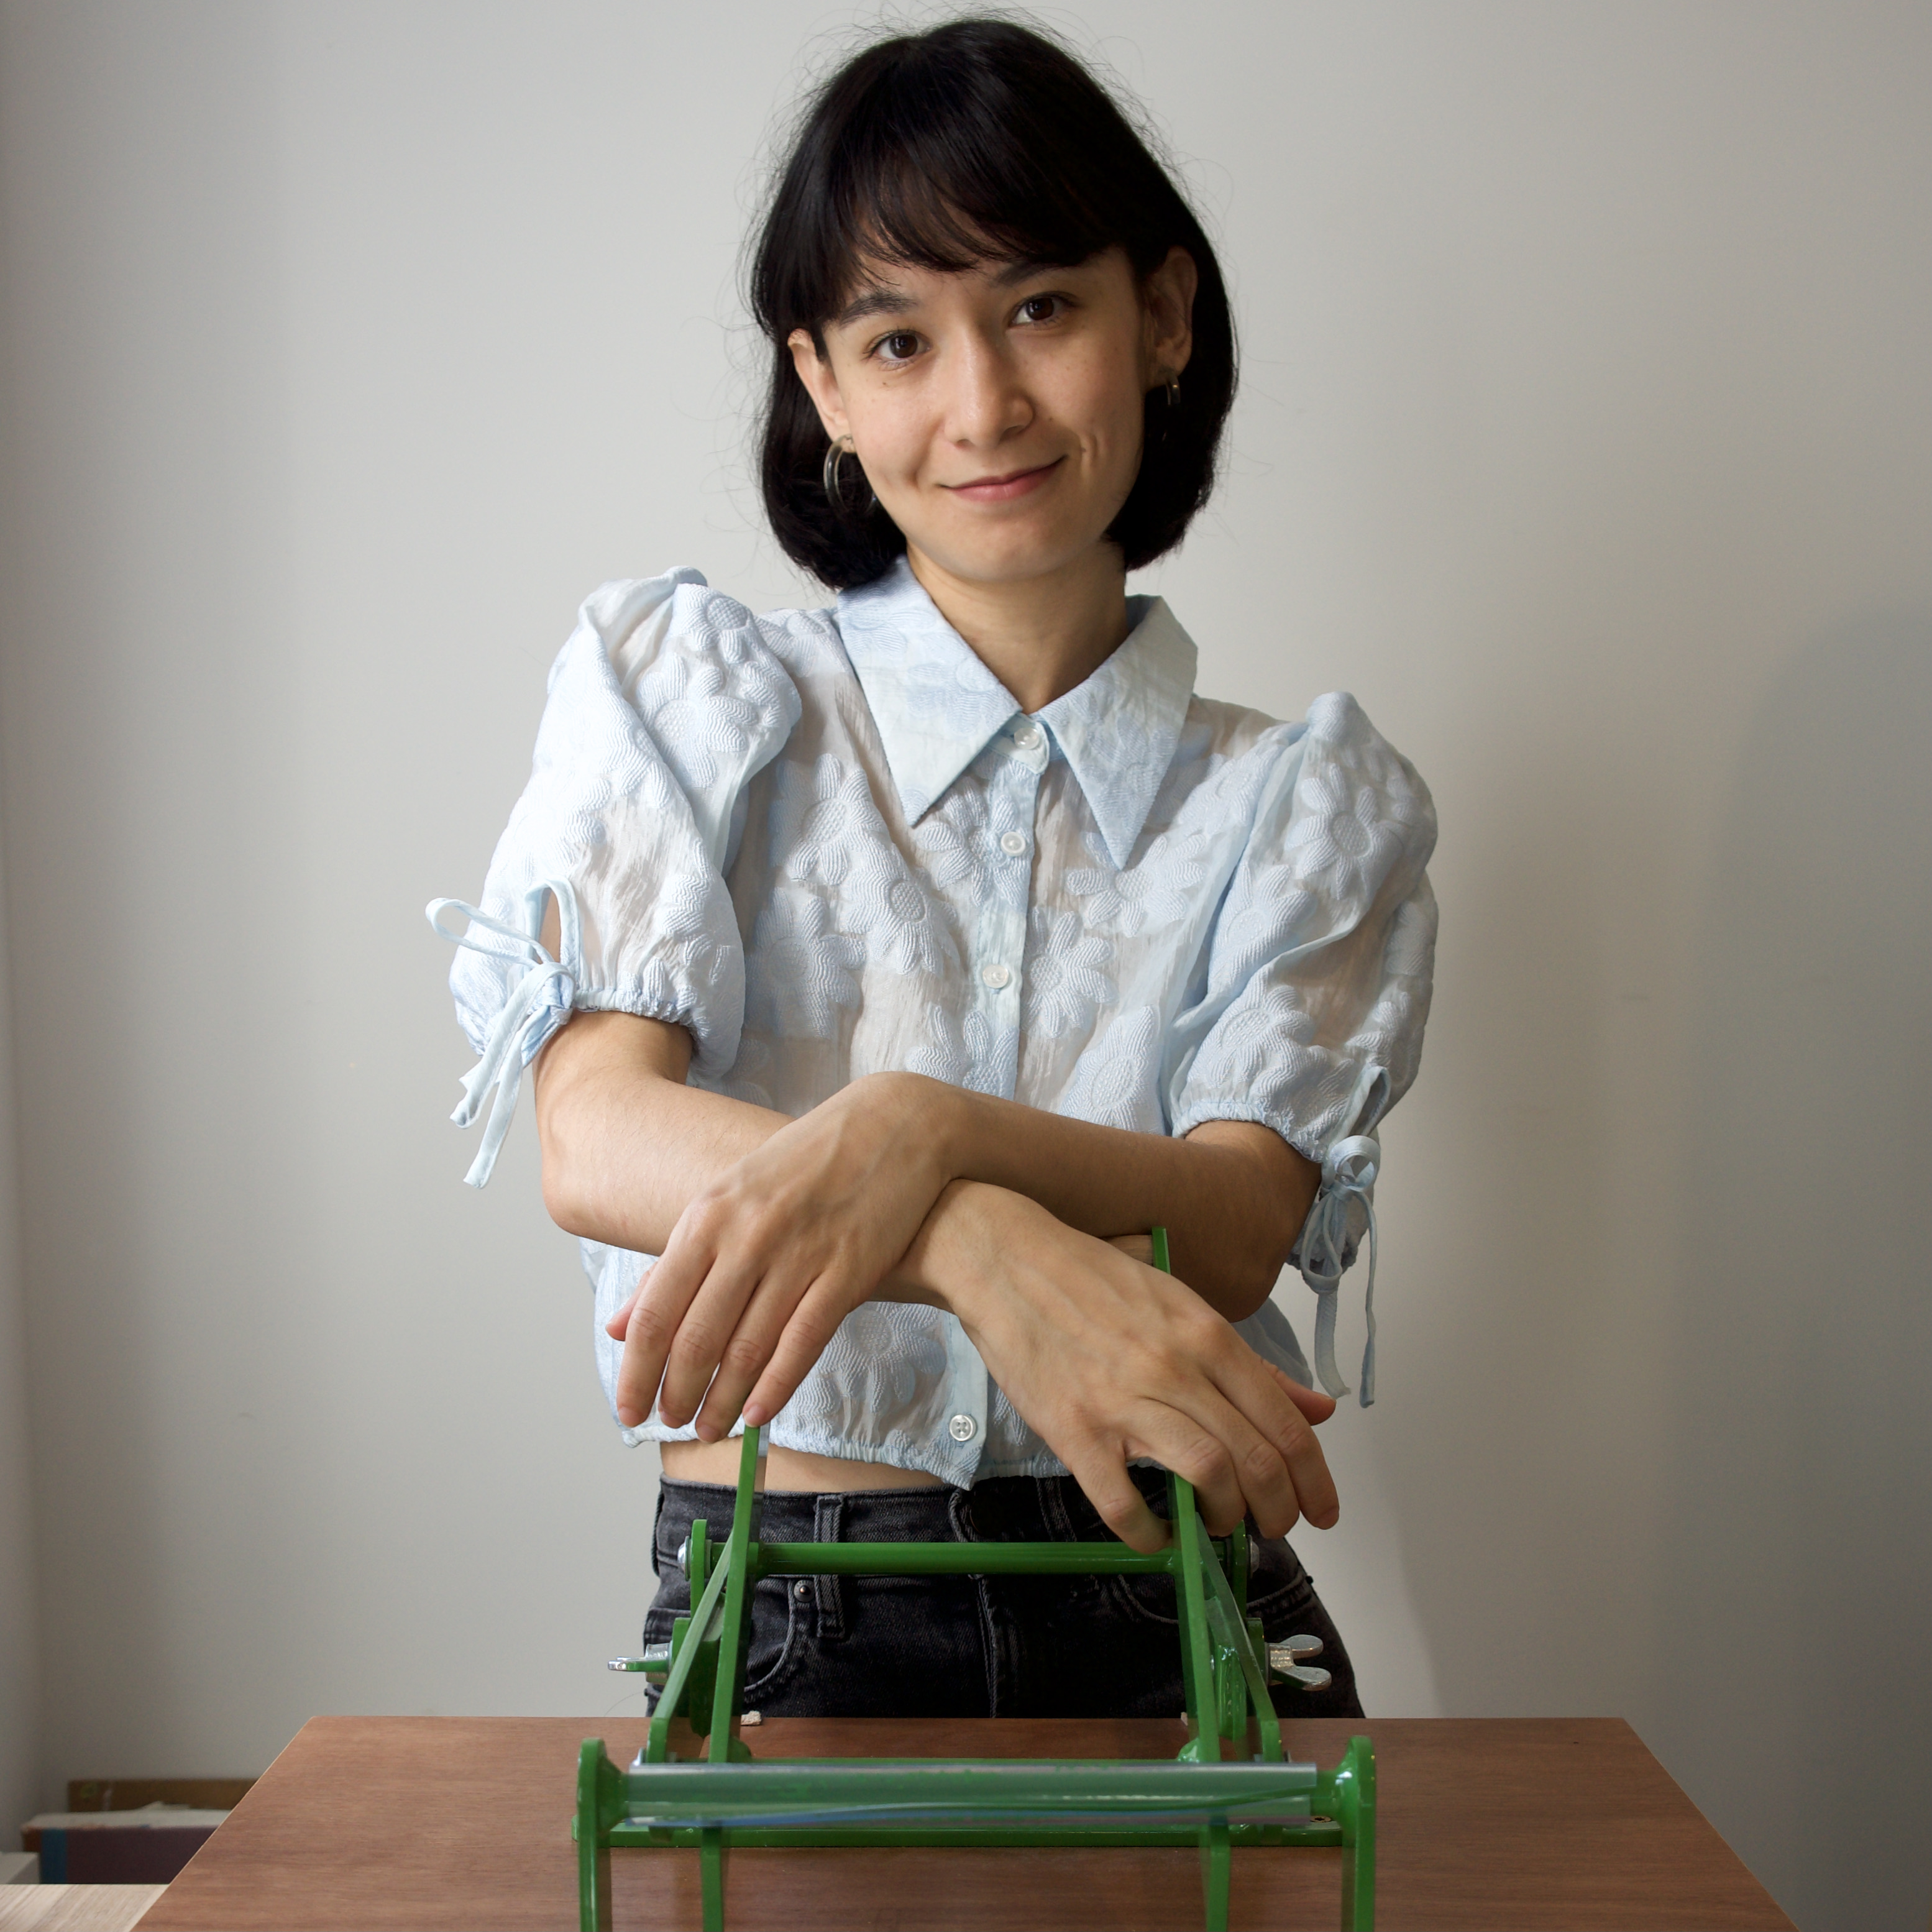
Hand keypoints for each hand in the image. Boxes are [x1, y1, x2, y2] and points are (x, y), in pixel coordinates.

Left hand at [606, 1073, 956, 1433]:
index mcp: (707, 1216)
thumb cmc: (805, 1163)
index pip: (656, 1311)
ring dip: (723, 1400)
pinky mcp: (848, 1271)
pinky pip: (803, 1342)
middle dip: (676, 1393)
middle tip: (669, 1425)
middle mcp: (746, 1237)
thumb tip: (618, 1326)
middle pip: (696, 1338)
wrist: (895, 1125)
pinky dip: (776, 1385)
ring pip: (747, 1348)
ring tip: (709, 1430)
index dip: (637, 1370)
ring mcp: (799, 1254)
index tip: (627, 1408)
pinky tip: (758, 1413)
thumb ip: (674, 1262)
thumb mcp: (728, 1197)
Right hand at [904, 1183, 1339, 1552]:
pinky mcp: (1075, 1431)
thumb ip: (1251, 1364)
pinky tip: (1157, 1536)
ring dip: (1226, 1518)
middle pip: (1257, 1459)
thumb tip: (1319, 1409)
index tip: (1320, 1510)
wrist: (1006, 1259)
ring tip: (1218, 1523)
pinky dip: (1150, 1535)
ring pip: (1209, 1477)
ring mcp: (1125, 1400)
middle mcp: (1177, 1367)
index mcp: (1208, 1334)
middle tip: (1274, 1527)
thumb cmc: (1092, 1279)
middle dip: (1280, 1510)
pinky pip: (1124, 1504)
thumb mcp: (1183, 1305)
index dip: (1313, 1479)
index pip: (1284, 1422)